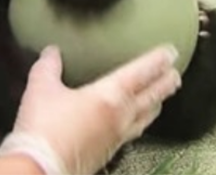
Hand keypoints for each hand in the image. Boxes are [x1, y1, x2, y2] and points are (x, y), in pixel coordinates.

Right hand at [0, 44, 181, 174]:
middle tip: (175, 75)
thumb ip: (48, 66)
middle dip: (165, 84)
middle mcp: (120, 116)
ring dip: (156, 105)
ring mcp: (117, 137)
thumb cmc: (44, 129)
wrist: (40, 168)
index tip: (171, 52)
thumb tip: (51, 52)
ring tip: (160, 99)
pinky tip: (134, 125)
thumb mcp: (41, 89)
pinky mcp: (108, 153)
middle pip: (152, 96)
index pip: (142, 73)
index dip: (158, 61)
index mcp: (109, 95)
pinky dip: (139, 123)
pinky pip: (132, 133)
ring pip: (145, 118)